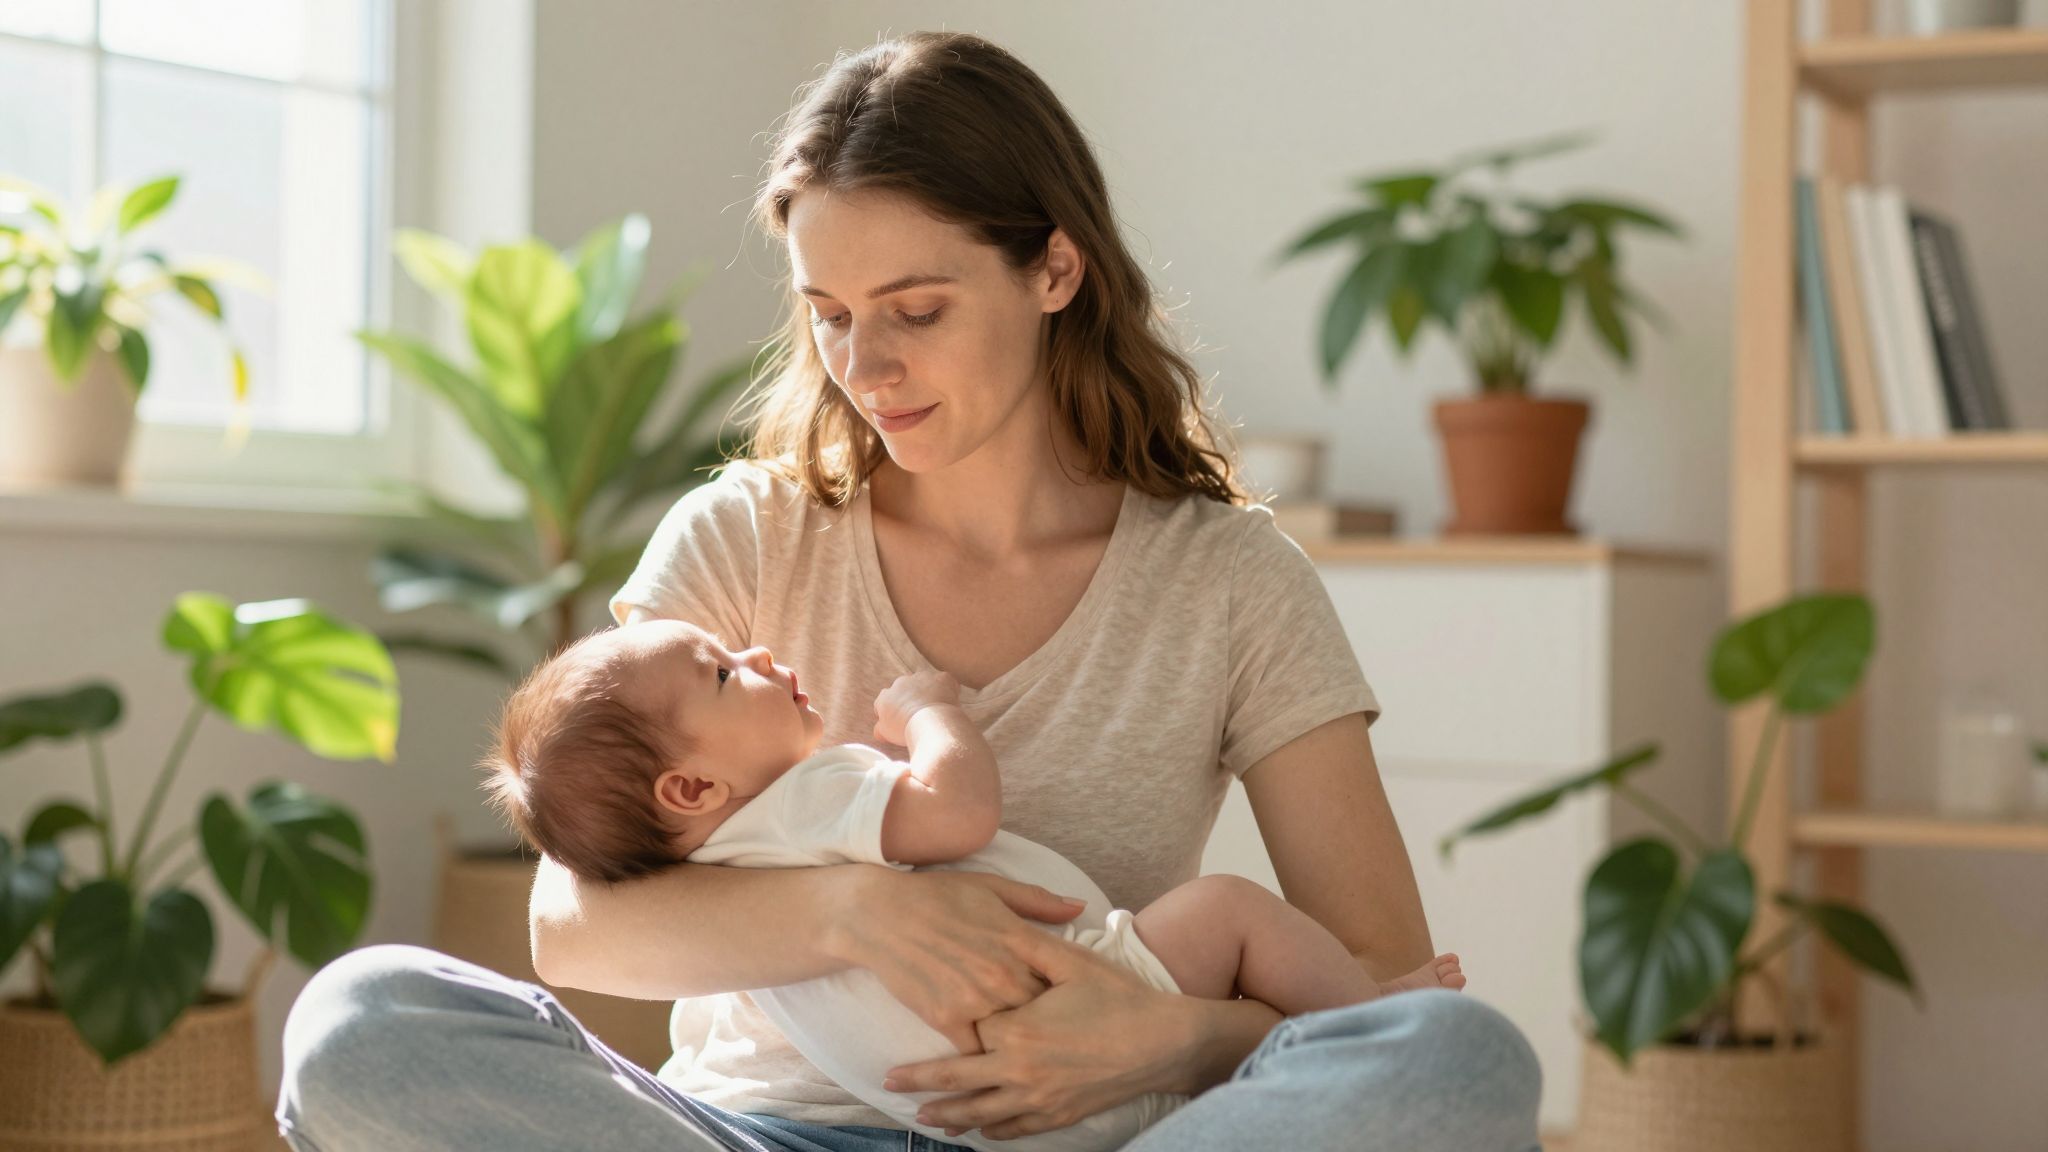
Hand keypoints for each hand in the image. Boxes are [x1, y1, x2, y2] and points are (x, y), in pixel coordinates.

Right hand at [834, 869, 1087, 1056]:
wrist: (880, 914)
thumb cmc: (937, 895)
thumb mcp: (992, 887)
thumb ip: (1039, 901)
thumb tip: (1080, 907)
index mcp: (1019, 941)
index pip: (1062, 979)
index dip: (1070, 991)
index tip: (1075, 999)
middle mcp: (1002, 975)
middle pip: (1043, 1013)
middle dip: (1051, 1022)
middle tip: (1056, 1030)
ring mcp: (974, 1000)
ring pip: (1013, 1036)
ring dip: (1020, 1041)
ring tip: (1028, 1050)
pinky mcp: (945, 1019)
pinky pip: (976, 1051)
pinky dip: (984, 1055)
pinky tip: (989, 1058)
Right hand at [873, 669, 960, 745]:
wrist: (929, 723)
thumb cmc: (905, 730)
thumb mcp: (884, 734)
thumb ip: (879, 729)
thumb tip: (879, 730)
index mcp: (886, 696)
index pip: (885, 699)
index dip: (892, 710)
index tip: (899, 720)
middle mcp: (901, 682)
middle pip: (904, 688)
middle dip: (910, 698)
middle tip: (918, 714)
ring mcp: (922, 678)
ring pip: (924, 682)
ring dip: (927, 691)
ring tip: (934, 708)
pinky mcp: (941, 678)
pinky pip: (945, 680)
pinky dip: (947, 688)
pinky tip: (949, 701)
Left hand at [881, 930, 1206, 1141]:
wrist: (1164, 1043)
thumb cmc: (1119, 997)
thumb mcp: (1073, 962)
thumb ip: (1031, 946)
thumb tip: (999, 929)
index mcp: (1018, 1029)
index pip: (969, 1029)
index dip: (952, 1020)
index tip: (920, 1010)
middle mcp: (1019, 1070)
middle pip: (957, 1079)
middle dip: (920, 1080)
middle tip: (889, 1081)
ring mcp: (1038, 1098)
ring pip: (980, 1112)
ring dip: (948, 1113)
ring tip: (922, 1114)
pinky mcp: (1057, 1116)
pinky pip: (1014, 1129)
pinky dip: (991, 1130)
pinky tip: (976, 1130)